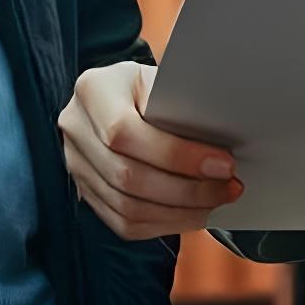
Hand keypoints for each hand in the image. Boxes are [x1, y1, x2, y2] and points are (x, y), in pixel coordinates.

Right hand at [56, 61, 243, 238]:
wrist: (124, 95)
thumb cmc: (154, 86)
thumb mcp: (165, 81)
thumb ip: (182, 105)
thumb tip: (224, 138)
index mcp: (93, 90)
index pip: (125, 133)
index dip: (177, 155)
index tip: (224, 164)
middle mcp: (75, 129)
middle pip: (127, 176)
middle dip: (187, 189)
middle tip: (229, 187)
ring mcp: (75, 165)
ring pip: (127, 207)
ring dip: (180, 212)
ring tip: (217, 202)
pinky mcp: (86, 192)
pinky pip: (124, 223)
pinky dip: (164, 224)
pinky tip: (194, 214)